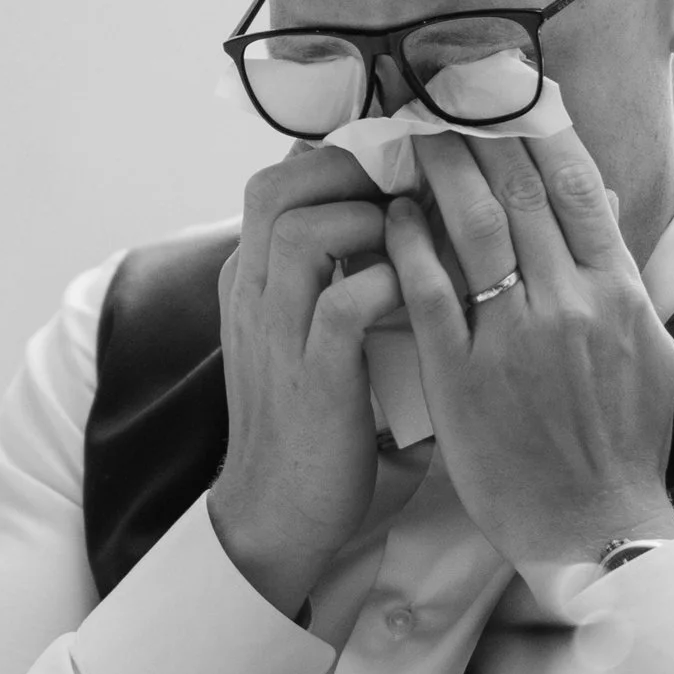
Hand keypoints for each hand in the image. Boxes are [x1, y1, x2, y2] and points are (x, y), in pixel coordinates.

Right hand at [207, 149, 401, 619]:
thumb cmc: (313, 422)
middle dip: (350, 172)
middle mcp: (253, 297)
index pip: (276, 183)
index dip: (336, 160)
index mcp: (251, 281)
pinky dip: (387, 283)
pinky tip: (423, 290)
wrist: (280, 513)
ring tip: (414, 237)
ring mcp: (276, 336)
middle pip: (276, 190)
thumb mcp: (306, 337)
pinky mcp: (312, 378)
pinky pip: (343, 303)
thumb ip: (332, 280)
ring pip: (302, 233)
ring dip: (368, 222)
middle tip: (409, 185)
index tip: (396, 165)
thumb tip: (398, 223)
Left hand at [381, 116, 673, 574]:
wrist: (593, 526)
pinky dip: (410, 243)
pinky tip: (394, 213)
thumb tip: (603, 206)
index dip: (539, 132)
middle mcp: (569, 304)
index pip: (576, 188)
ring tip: (414, 135)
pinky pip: (428, 291)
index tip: (510, 94)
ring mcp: (514, 338)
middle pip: (520, 193)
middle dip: (480, 135)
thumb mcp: (649, 354)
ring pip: (475, 228)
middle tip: (445, 95)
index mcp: (617, 294)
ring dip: (442, 171)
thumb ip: (623, 278)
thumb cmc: (622, 445)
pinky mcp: (462, 375)